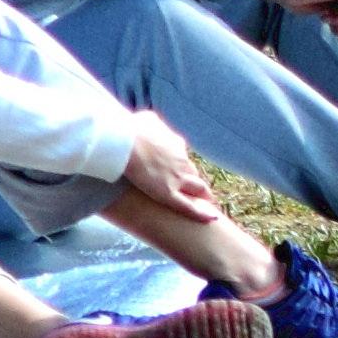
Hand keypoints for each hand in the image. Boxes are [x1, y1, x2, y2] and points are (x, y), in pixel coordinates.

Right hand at [113, 112, 226, 230]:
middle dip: (198, 185)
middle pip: (194, 176)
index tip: (178, 172)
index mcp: (176, 144)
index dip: (182, 167)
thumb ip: (155, 124)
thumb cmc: (132, 128)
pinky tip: (211, 218)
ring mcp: (177, 179)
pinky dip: (201, 213)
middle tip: (201, 194)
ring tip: (208, 207)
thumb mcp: (147, 119)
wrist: (125, 141)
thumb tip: (150, 123)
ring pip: (197, 190)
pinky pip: (188, 206)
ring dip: (202, 197)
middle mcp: (182, 162)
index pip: (183, 159)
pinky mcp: (168, 194)